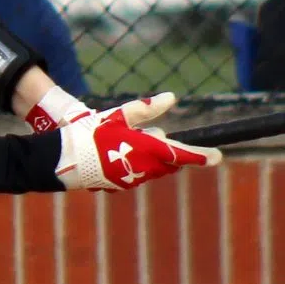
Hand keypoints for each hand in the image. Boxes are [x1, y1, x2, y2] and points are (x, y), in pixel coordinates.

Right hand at [33, 91, 221, 191]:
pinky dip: (135, 162)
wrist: (66, 160)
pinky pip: (138, 172)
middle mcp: (144, 168)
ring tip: (125, 142)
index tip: (218, 157)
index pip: (180, 154)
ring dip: (149, 154)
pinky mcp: (122, 185)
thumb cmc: (92, 133)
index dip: (200, 156)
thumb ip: (147, 109)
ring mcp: (133, 180)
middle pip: (167, 160)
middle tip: (148, 134)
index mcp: (146, 150)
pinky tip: (116, 153)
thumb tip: (172, 98)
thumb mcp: (120, 115)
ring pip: (153, 167)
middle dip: (165, 149)